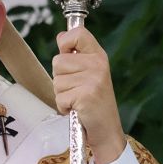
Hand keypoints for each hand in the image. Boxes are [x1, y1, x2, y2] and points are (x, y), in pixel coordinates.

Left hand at [53, 27, 125, 163]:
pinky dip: (63, 106)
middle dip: (60, 78)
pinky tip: (77, 108)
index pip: (78, 33)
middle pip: (58, 61)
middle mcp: (97, 65)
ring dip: (62, 93)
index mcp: (98, 56)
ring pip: (56, 80)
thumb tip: (61, 36)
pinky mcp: (86, 95)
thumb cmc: (93, 101)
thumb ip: (76, 55)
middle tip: (76, 89)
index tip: (67, 53)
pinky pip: (59, 96)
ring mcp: (93, 80)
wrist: (106, 129)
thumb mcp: (89, 73)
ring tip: (78, 99)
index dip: (65, 42)